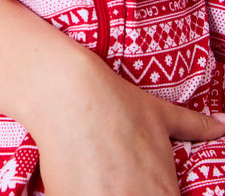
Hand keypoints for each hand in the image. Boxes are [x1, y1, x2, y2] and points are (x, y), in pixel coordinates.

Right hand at [32, 49, 224, 195]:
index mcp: (162, 193)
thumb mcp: (158, 114)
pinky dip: (80, 194)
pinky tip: (80, 180)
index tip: (144, 184)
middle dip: (129, 193)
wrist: (67, 90)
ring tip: (100, 179)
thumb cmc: (115, 101)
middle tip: (117, 179)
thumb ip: (194, 127)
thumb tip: (222, 125)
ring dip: (106, 193)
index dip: (159, 194)